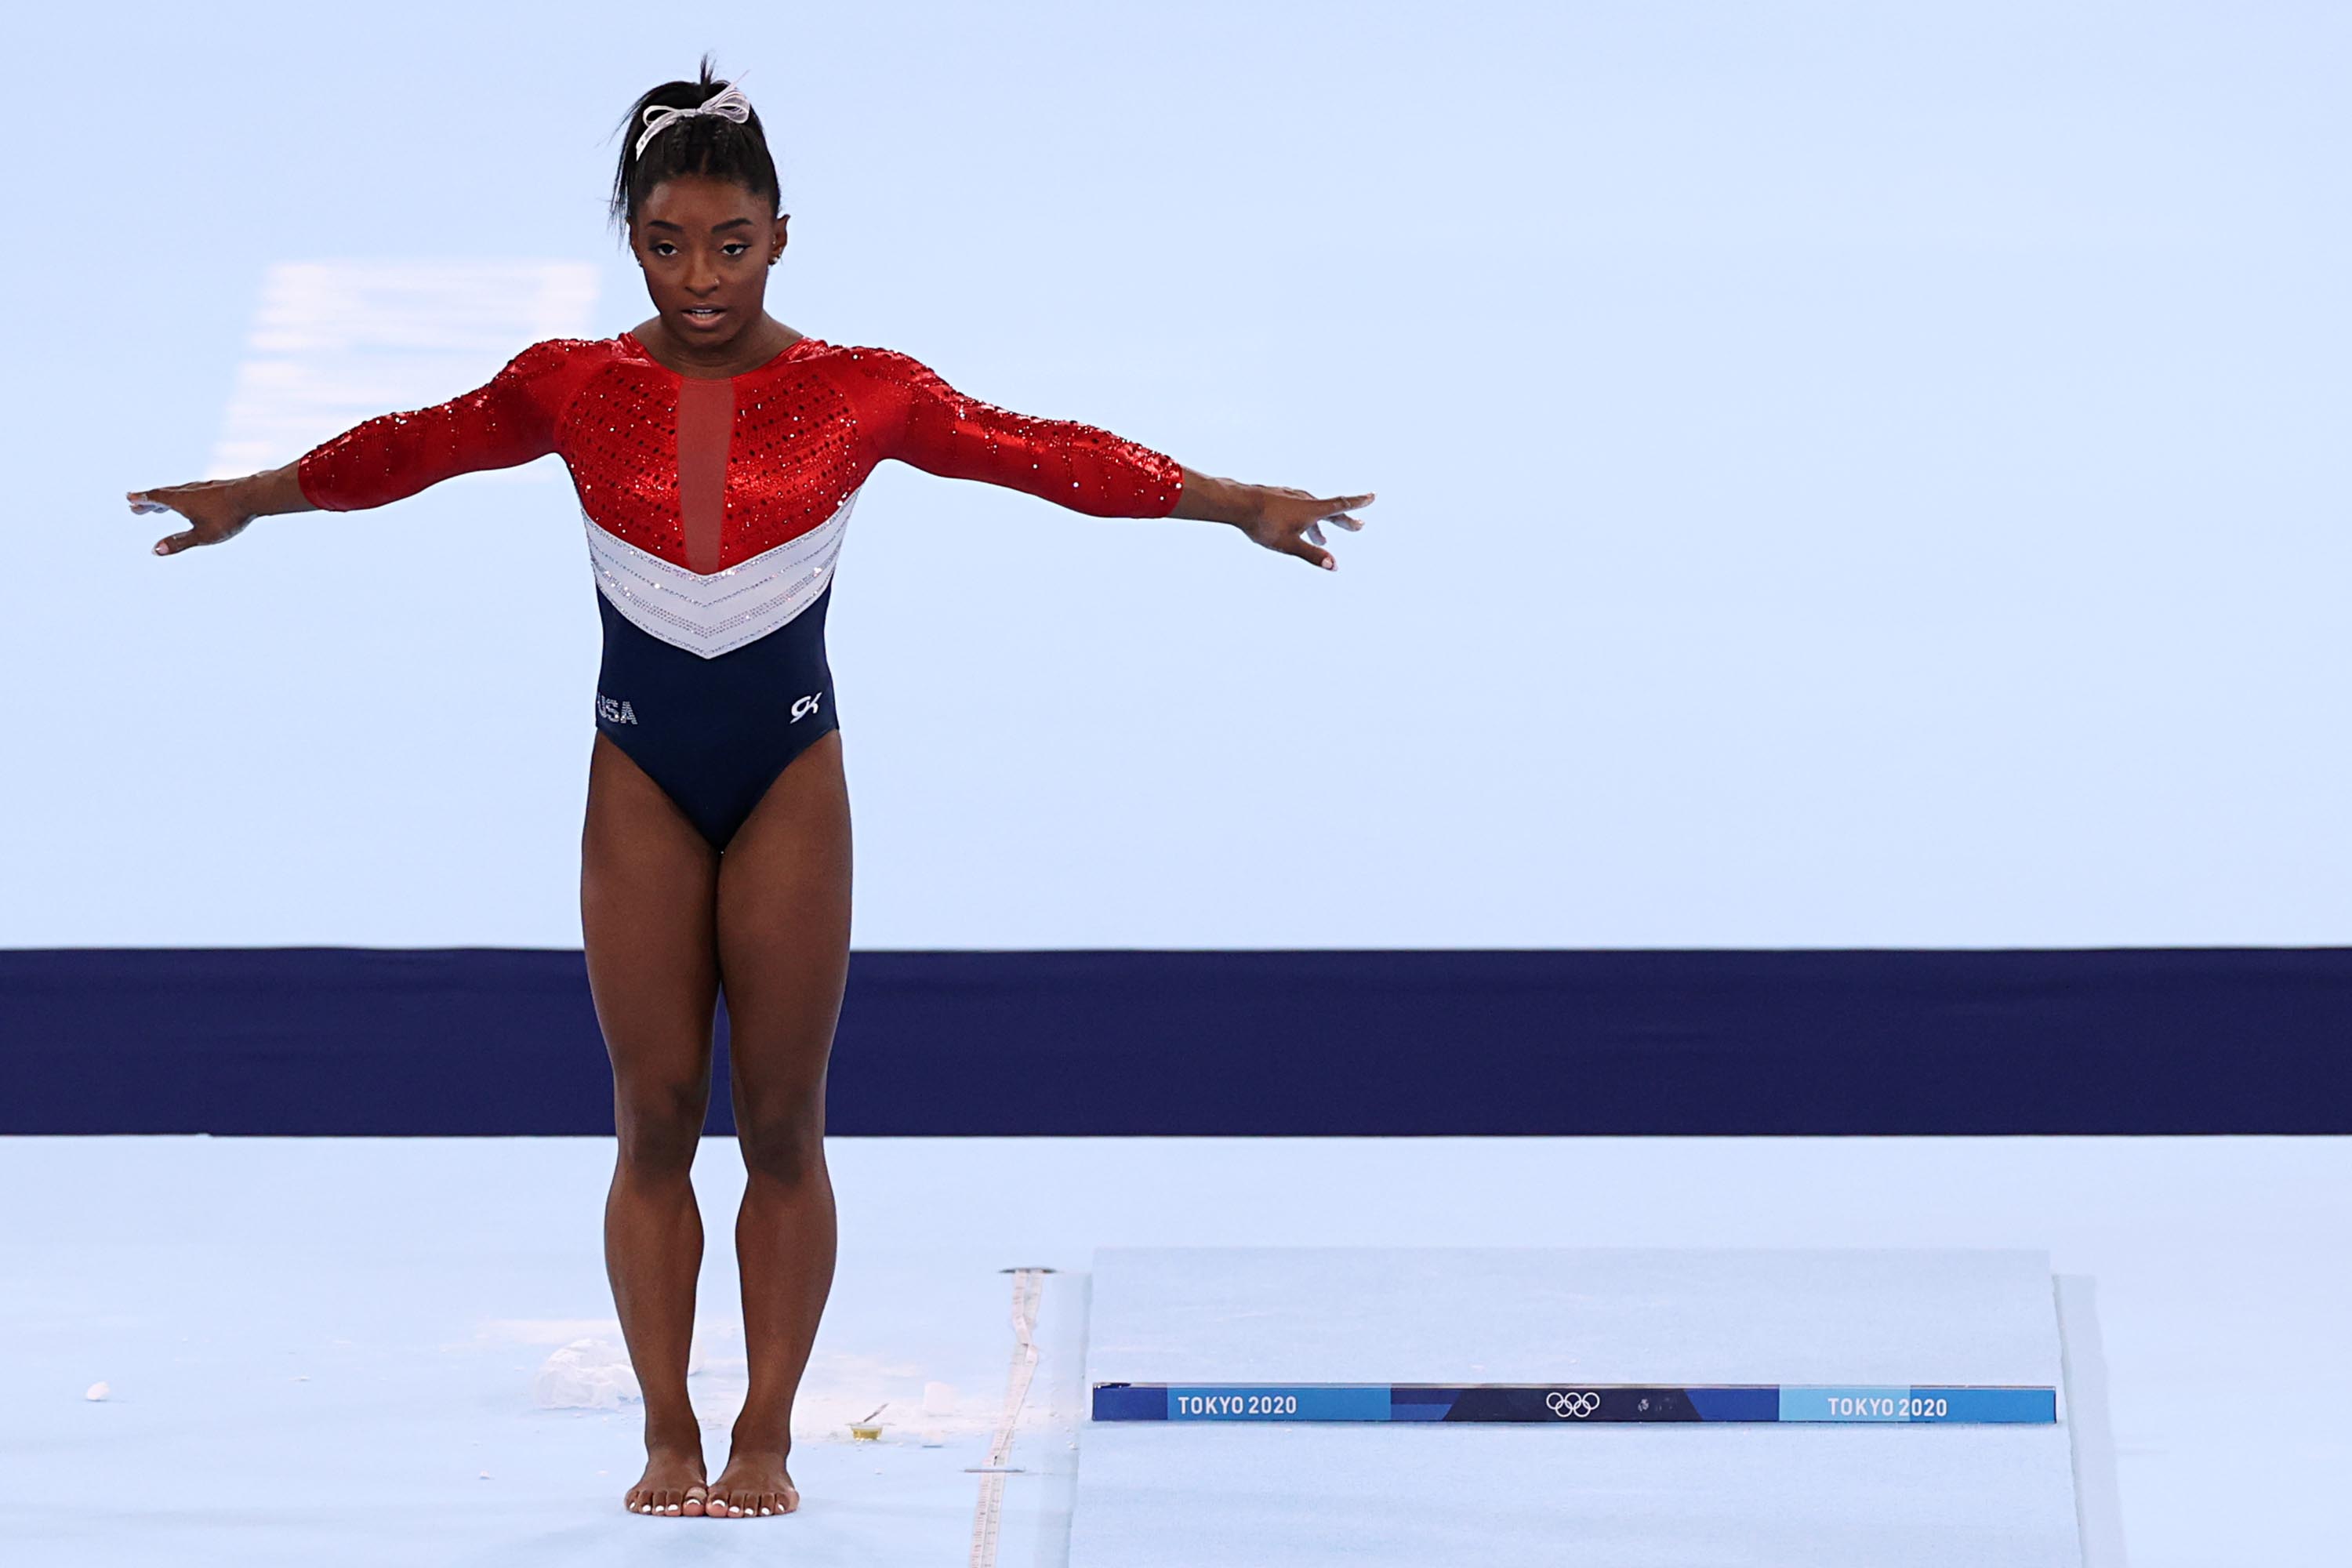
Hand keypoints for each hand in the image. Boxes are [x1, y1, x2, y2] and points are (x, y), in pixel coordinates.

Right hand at [129, 477, 259, 555]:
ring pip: (179, 492)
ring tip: (158, 506)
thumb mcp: (202, 535)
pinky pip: (193, 492)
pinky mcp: (217, 487)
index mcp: (181, 500)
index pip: (156, 498)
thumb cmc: (228, 517)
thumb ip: (179, 542)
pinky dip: (183, 497)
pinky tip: (190, 501)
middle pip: (164, 495)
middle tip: (135, 506)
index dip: (142, 499)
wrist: (254, 495)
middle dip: (149, 501)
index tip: (129, 498)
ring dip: (165, 499)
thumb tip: (155, 550)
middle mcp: (189, 490)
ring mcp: (203, 487)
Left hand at [1238, 486, 1373, 570]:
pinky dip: (1306, 519)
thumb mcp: (1290, 545)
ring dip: (1321, 524)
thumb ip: (1313, 555)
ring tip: (1323, 538)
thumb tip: (1335, 566)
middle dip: (1345, 520)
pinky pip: (1299, 508)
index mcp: (1313, 509)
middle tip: (1358, 527)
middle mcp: (1305, 499)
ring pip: (1313, 510)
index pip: (1341, 505)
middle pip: (1331, 509)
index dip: (1359, 503)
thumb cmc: (1264, 524)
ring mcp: (1292, 496)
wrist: (1238, 503)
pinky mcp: (1279, 497)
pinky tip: (1297, 526)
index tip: (1373, 496)